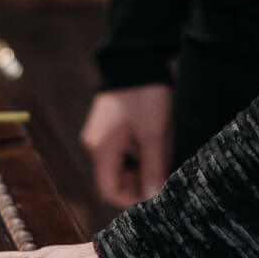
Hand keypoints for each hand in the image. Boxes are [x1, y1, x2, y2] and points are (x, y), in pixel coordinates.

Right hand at [80, 85, 171, 208]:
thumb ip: (153, 169)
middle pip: (115, 179)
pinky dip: (138, 155)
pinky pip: (123, 151)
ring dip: (141, 169)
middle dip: (139, 183)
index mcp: (100, 150)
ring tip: (162, 158)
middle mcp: (96, 146)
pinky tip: (155, 145)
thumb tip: (153, 198)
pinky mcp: (110, 127)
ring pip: (121, 166)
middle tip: (163, 176)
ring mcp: (102, 136)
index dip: (131, 200)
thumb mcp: (153, 136)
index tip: (155, 196)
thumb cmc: (145, 96)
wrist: (137, 57)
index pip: (109, 191)